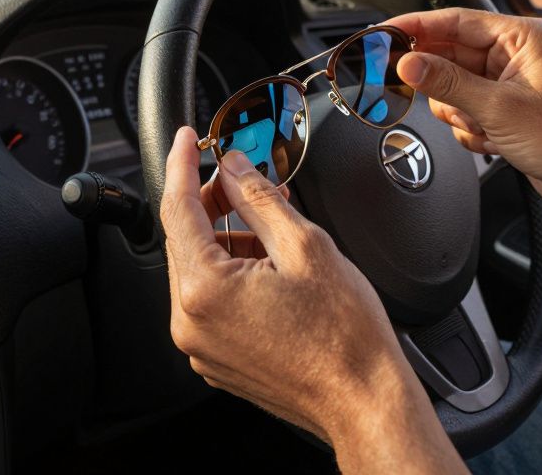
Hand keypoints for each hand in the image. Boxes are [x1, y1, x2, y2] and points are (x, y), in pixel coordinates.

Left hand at [160, 127, 432, 446]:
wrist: (365, 401)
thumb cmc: (345, 338)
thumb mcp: (305, 245)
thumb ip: (259, 197)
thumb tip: (234, 168)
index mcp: (204, 289)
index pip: (177, 208)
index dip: (183, 164)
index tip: (188, 140)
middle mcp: (190, 322)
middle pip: (185, 239)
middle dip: (213, 203)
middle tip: (247, 182)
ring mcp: (201, 345)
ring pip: (199, 270)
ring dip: (227, 239)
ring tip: (275, 230)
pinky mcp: (216, 359)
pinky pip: (210, 302)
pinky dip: (232, 274)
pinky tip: (269, 265)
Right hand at [386, 8, 541, 212]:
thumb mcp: (498, 107)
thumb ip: (447, 83)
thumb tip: (408, 63)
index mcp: (520, 37)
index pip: (454, 20)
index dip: (414, 27)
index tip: (383, 34)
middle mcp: (513, 56)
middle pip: (448, 56)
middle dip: (438, 83)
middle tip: (411, 90)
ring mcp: (508, 85)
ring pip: (452, 89)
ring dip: (458, 113)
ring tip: (482, 127)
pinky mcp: (504, 112)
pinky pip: (465, 112)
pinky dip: (470, 130)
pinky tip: (493, 142)